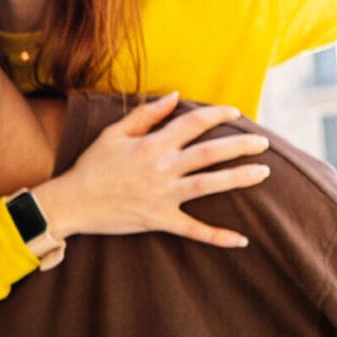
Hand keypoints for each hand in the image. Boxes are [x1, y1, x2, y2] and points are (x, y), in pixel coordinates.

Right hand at [35, 92, 270, 247]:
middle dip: (241, 145)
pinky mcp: (159, 219)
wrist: (72, 202)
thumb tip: (175, 96)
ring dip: (239, 178)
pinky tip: (241, 240)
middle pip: (211, 152)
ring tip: (263, 172)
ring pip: (209, 185)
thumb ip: (146, 114)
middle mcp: (162, 168)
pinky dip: (217, 236)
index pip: (193, 123)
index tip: (235, 112)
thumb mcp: (114, 133)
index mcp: (152, 144)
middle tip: (263, 142)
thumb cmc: (92, 165)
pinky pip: (193, 229)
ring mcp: (162, 195)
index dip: (217, 114)